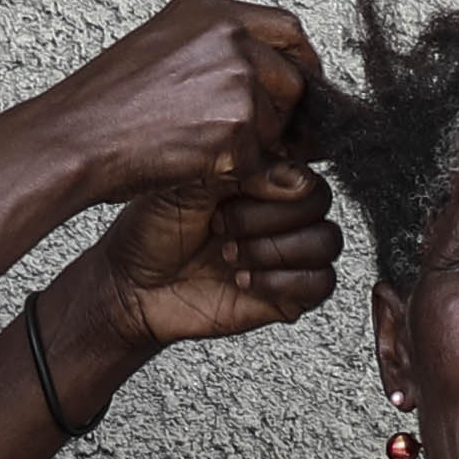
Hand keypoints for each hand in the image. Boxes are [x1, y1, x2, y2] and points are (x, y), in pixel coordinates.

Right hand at [0, 0, 312, 221]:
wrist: (73, 137)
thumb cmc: (103, 105)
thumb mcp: (161, 52)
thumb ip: (216, 55)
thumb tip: (269, 78)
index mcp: (209, 12)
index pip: (286, 29)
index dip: (299, 63)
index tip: (297, 86)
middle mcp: (228, 37)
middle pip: (293, 78)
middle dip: (281, 113)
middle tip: (252, 136)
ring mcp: (235, 80)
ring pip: (277, 124)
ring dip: (253, 145)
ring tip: (199, 148)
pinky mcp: (235, 127)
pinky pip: (258, 161)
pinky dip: (233, 172)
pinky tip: (192, 164)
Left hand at [59, 156, 340, 352]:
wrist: (132, 283)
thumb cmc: (154, 229)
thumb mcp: (188, 180)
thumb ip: (241, 166)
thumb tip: (295, 178)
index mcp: (262, 176)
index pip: (305, 165)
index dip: (277, 179)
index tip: (236, 188)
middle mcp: (281, 211)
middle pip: (320, 200)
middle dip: (264, 215)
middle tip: (220, 225)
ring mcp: (289, 252)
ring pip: (327, 241)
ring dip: (272, 249)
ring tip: (229, 255)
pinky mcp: (290, 293)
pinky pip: (321, 283)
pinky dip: (281, 281)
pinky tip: (243, 280)